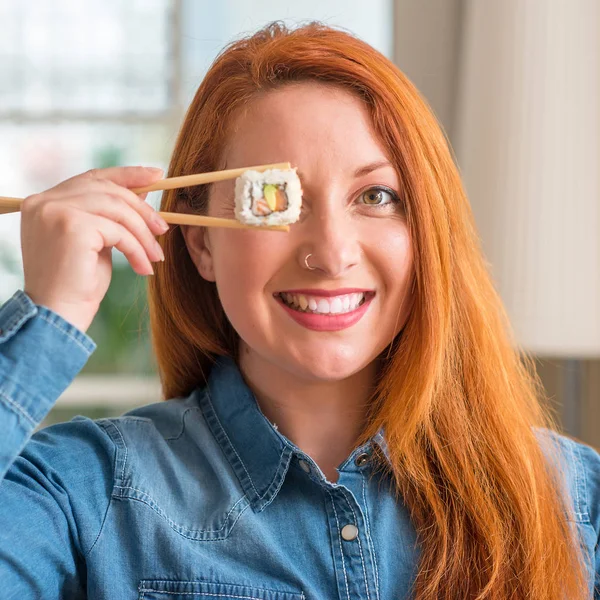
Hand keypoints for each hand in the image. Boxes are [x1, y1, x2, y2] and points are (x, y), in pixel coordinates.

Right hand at [21, 166, 168, 332]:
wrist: (58, 315)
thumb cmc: (77, 284)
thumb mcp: (97, 241)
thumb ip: (111, 215)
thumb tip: (143, 192)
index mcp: (45, 201)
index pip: (93, 177)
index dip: (128, 174)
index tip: (157, 175)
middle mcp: (45, 201)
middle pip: (109, 190)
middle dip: (142, 210)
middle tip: (163, 229)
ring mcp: (56, 211)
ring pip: (117, 210)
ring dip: (143, 235)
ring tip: (156, 256)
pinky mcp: (72, 226)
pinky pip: (118, 231)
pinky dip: (137, 249)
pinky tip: (143, 268)